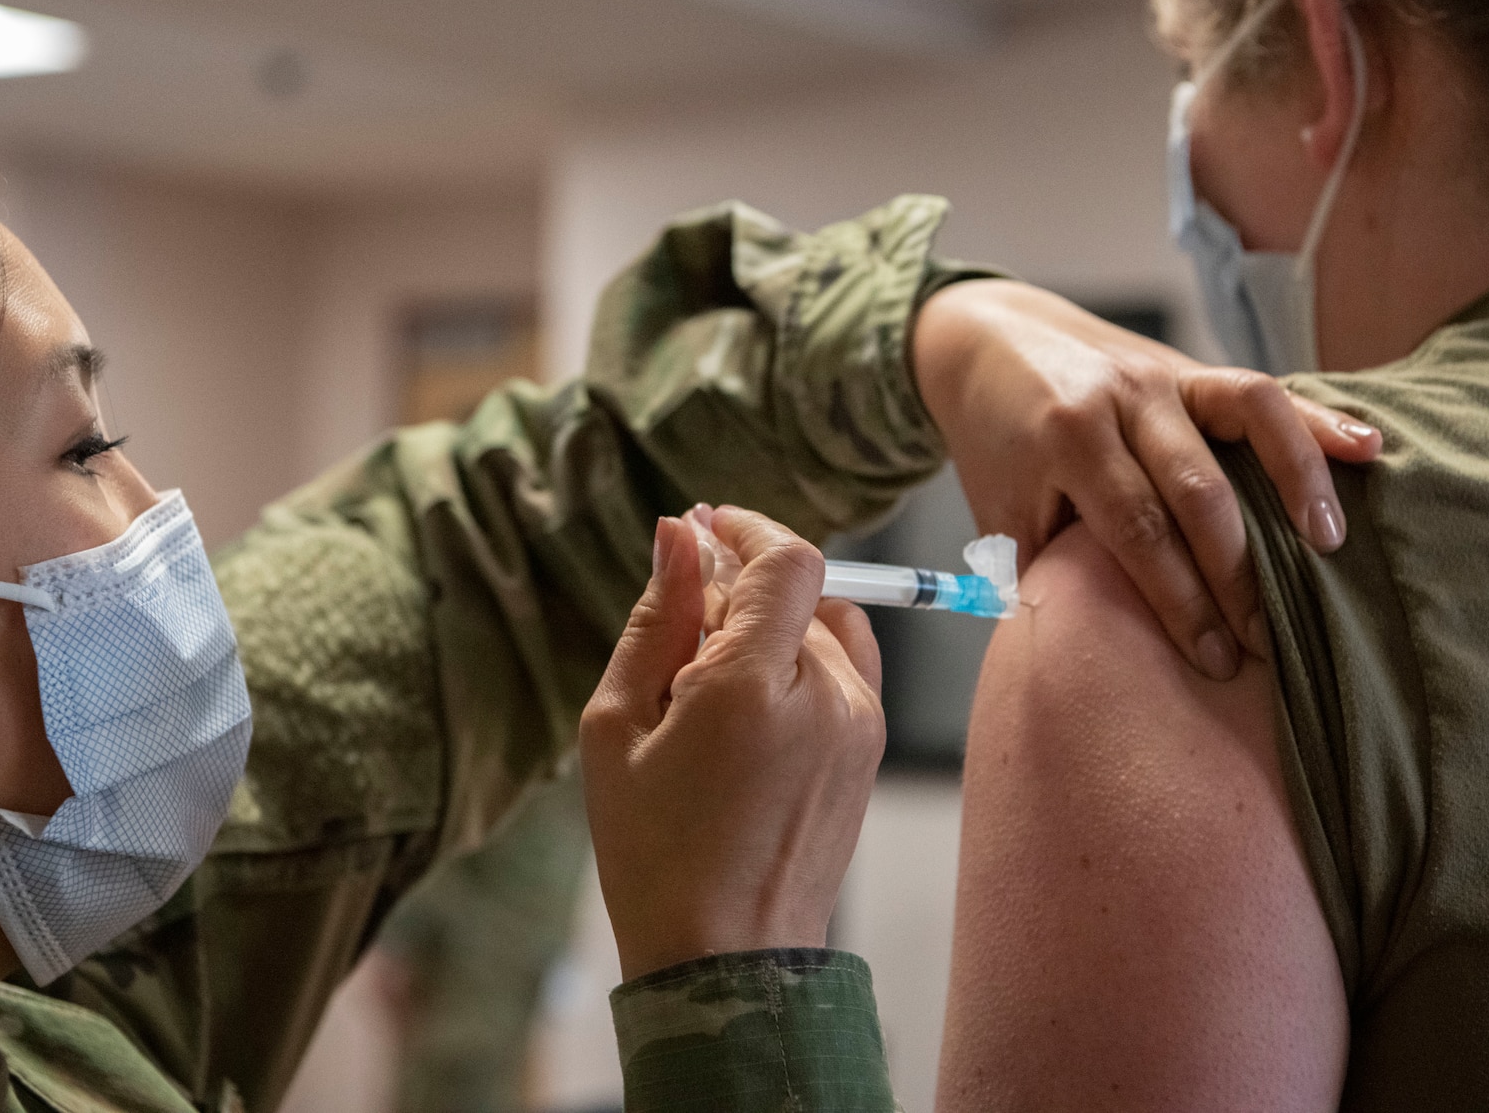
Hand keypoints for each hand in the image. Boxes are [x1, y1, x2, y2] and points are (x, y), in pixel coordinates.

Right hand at [579, 508, 884, 981]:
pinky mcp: (871, 752)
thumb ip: (656, 619)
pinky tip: (748, 711)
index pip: (787, 559)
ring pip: (822, 627)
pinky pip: (843, 670)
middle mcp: (829, 696)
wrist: (726, 962)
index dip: (746, 528)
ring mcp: (861, 726)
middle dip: (738, 588)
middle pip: (799, 590)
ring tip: (707, 688)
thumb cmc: (654, 853)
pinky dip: (799, 663)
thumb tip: (677, 537)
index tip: (703, 526)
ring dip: (770, 628)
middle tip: (676, 634)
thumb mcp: (618, 728)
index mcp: (756, 686)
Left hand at [912, 279, 1381, 679]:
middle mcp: (1121, 399)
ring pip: (1247, 420)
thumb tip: (1090, 651)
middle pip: (1197, 490)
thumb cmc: (999, 442)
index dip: (1180, 600)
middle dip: (1237, 574)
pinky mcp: (1193, 366)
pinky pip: (1261, 389)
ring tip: (1330, 548)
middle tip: (1266, 641)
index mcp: (1066, 438)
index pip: (1137, 530)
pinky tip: (1368, 449)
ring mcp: (1163, 376)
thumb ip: (1043, 568)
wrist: (990, 338)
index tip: (1212, 659)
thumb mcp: (1001, 508)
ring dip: (1295, 483)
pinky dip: (1318, 418)